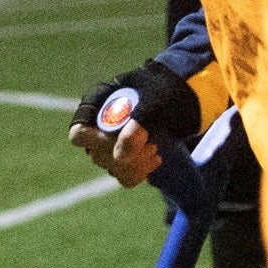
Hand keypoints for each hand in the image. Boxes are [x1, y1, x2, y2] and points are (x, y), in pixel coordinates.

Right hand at [69, 58, 197, 185]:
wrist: (188, 96)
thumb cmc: (168, 91)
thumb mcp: (154, 103)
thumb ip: (135, 128)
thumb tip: (121, 158)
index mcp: (97, 105)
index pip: (79, 134)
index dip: (94, 142)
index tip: (118, 141)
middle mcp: (99, 126)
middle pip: (97, 155)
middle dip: (125, 154)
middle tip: (150, 145)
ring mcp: (112, 143)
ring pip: (112, 168)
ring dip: (135, 165)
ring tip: (155, 151)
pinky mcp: (127, 157)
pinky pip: (124, 176)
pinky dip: (140, 172)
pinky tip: (156, 160)